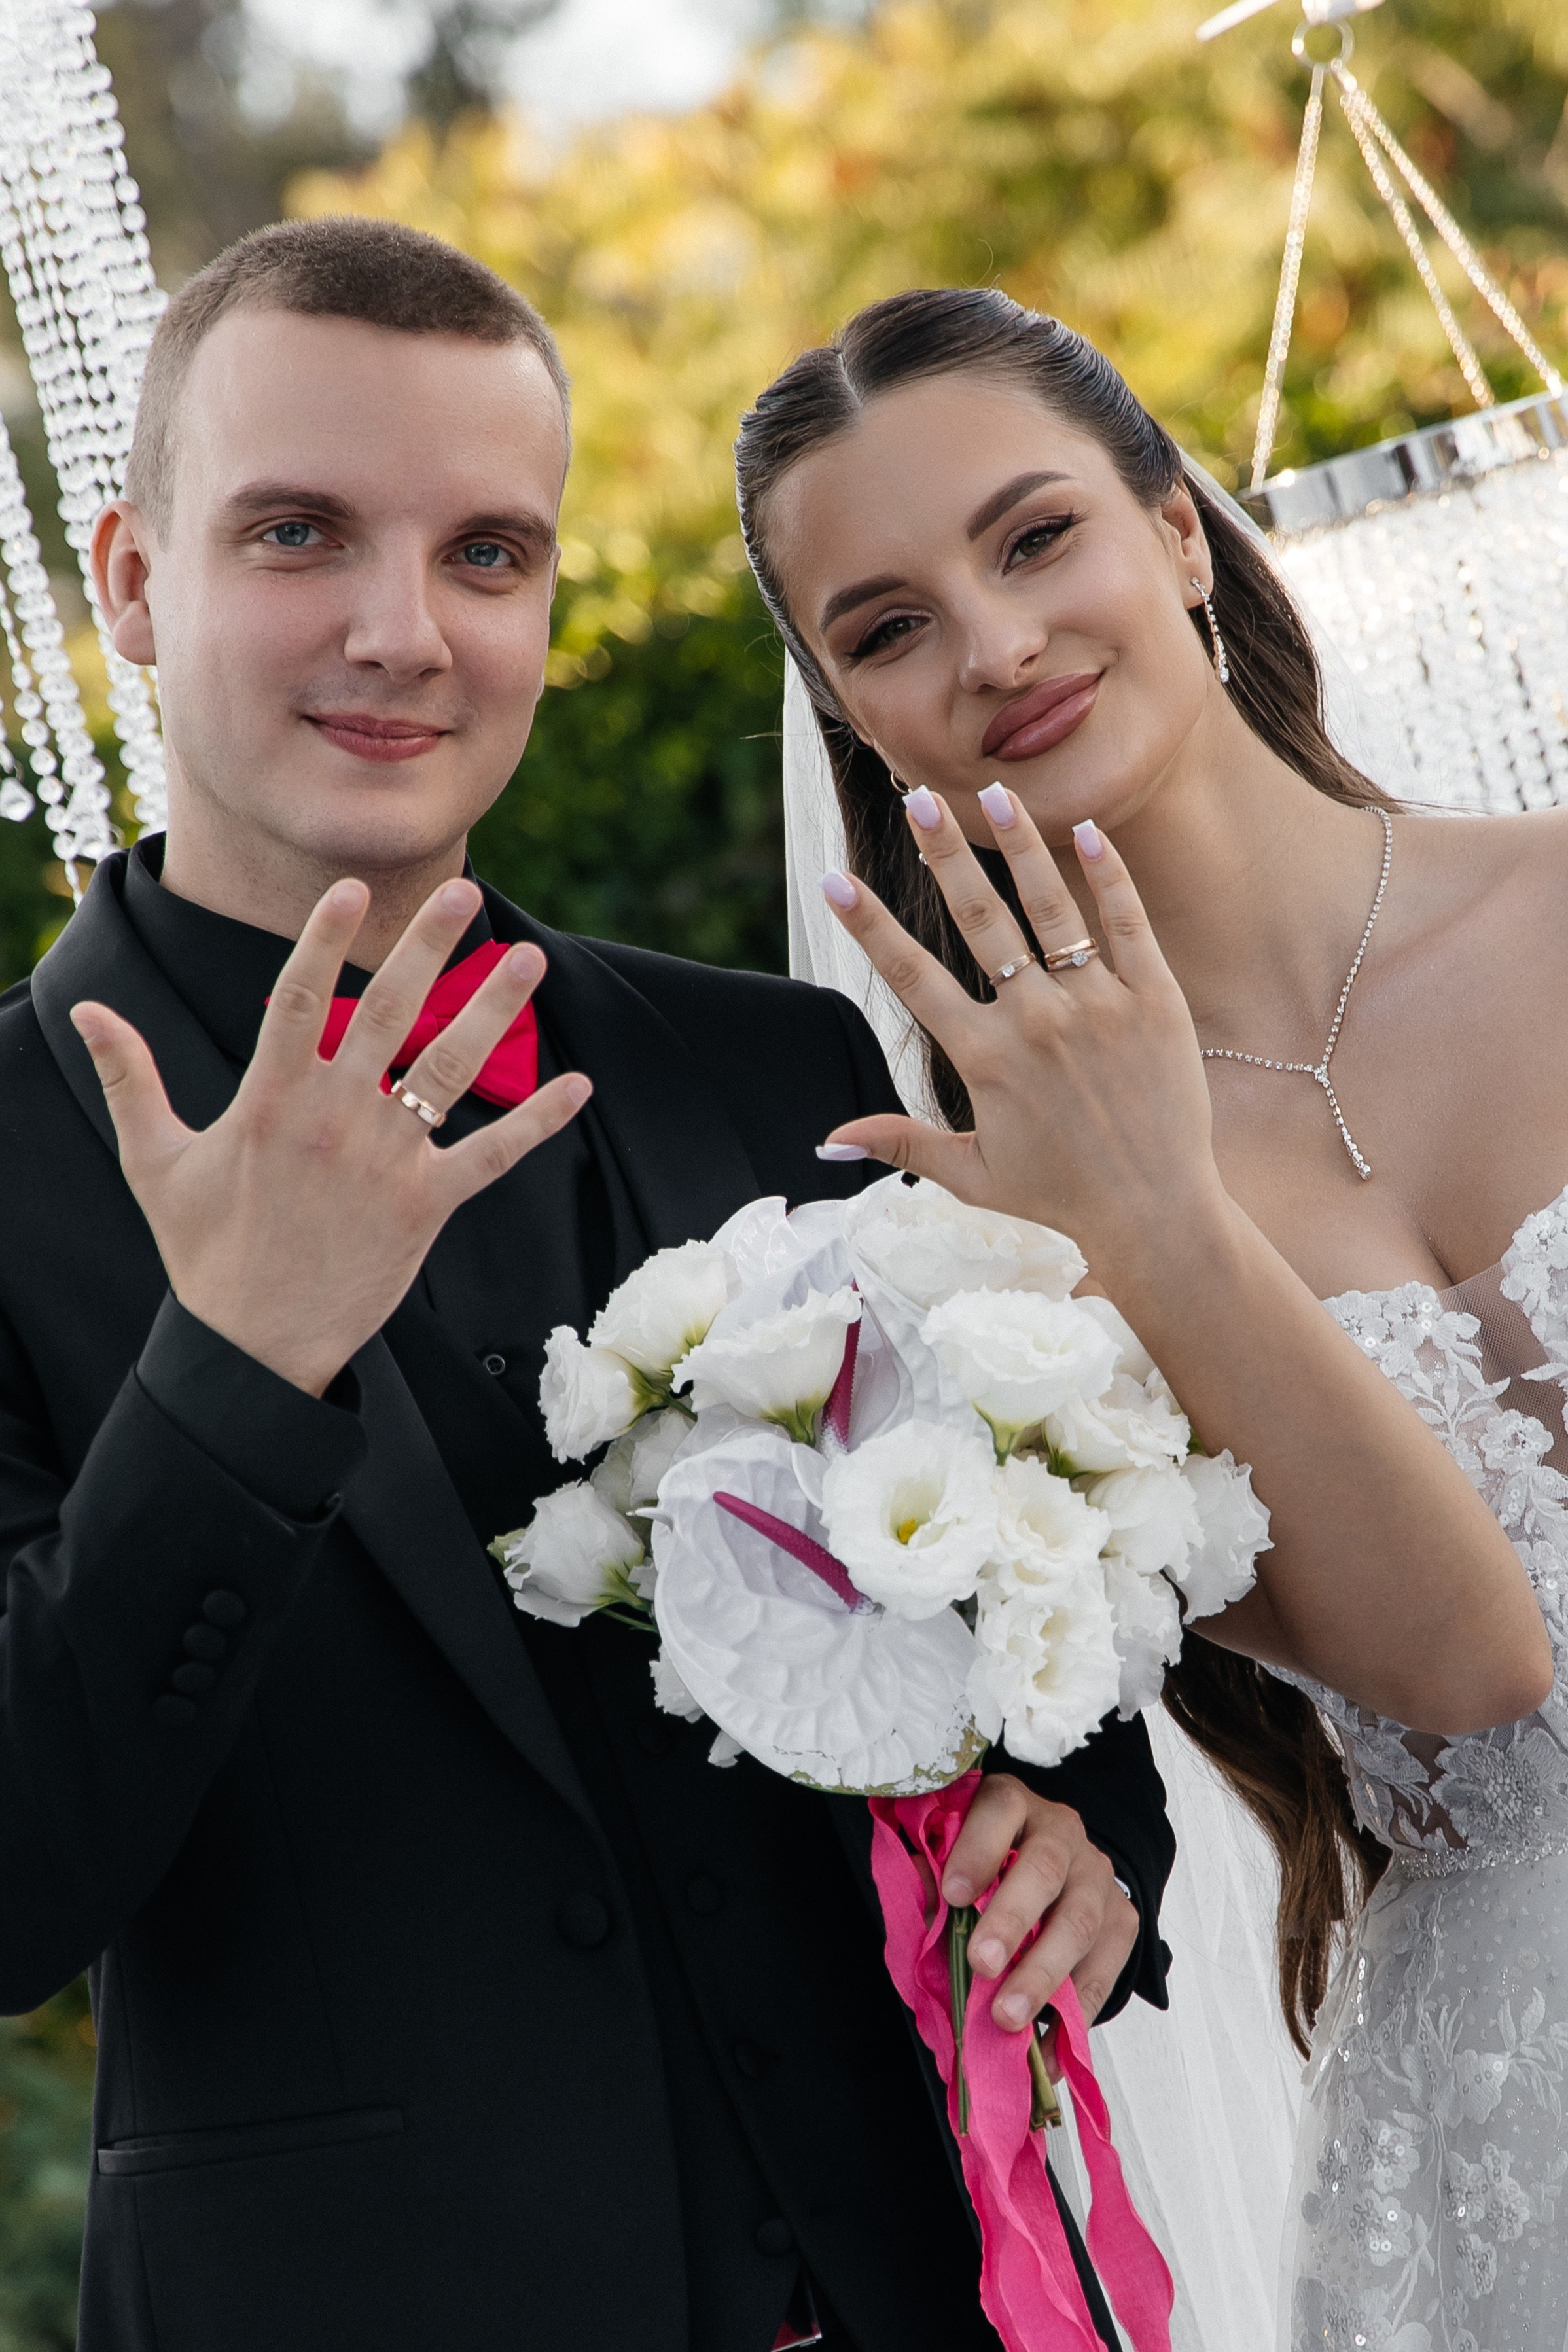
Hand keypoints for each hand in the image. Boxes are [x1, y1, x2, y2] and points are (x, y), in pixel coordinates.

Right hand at [70, 877, 590, 1394]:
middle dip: (427, 948)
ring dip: (494, 1009)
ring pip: (449, 1067)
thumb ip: (131, 1077)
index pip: (300, 998)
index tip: (351, 888)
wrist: (254, 1345)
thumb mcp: (154, 1162)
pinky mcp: (428, 1205)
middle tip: (462, 893)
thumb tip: (86, 1010)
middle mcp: (335, 1119)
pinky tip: (580, 1083)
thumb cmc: (204, 1250)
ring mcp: (387, 1160)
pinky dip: (539, 1120)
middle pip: (388, 1013)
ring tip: (529, 957)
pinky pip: (493, 1154)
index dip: (324, 939)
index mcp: (270, 1101)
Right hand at [820, 789, 1222, 1279]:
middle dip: (943, 853)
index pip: (911, 976)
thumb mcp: (970, 1172)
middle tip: (918, 799)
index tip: (833, 880)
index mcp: (984, 1058)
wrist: (1155, 1211)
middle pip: (979, 919)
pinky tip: (1083, 829)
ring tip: (995, 793)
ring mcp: (1099, 1005)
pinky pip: (1127, 922)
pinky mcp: (1155, 999)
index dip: (868, 926)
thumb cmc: (1059, 1194)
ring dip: (1019, 845)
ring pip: (1051, 907)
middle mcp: (1037, 1021)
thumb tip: (827, 1137)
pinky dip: (1106, 874)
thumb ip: (900, 1141)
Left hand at [942, 1772, 1138, 2036]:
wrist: (1058, 1869)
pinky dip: (1074, 2017)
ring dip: (1042, 1975)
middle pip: (1044, 1869)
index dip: (976, 1850)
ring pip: (1080, 1922)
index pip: (1000, 1811)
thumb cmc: (991, 1865)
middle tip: (981, 1964)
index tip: (951, 1894)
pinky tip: (1046, 2051)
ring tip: (1007, 2016)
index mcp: (1013, 1804)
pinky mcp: (1123, 1919)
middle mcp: (1061, 1832)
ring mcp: (1097, 1876)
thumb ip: (936, 1878)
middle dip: (1011, 1920)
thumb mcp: (958, 1855)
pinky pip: (1104, 1971)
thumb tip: (923, 1909)